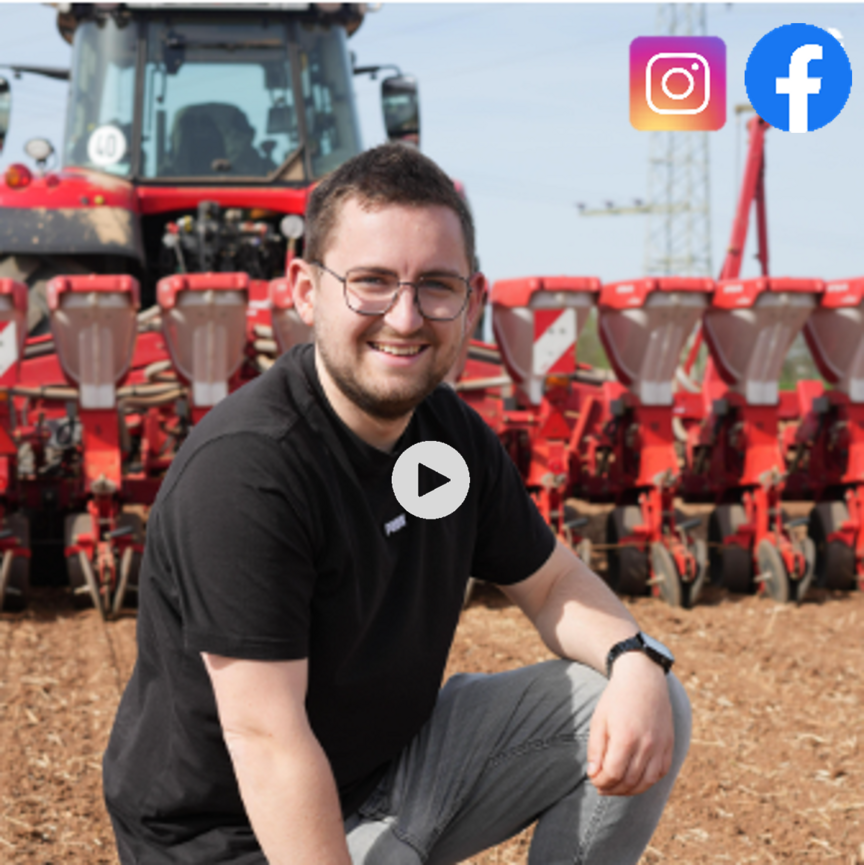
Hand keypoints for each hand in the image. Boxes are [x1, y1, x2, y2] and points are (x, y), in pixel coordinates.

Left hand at [586, 652, 674, 795]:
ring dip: (629, 790)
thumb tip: (593, 775)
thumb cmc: (617, 699)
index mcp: (625, 738)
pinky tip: (635, 780)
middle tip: (601, 787)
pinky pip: (660, 773)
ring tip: (616, 787)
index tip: (593, 780)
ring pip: (646, 782)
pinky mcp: (669, 745)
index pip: (613, 774)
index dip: (601, 781)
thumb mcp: (599, 720)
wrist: (643, 680)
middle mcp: (646, 745)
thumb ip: (595, 749)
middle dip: (612, 788)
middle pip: (629, 781)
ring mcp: (660, 746)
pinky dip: (647, 782)